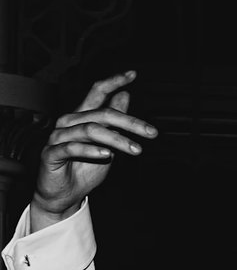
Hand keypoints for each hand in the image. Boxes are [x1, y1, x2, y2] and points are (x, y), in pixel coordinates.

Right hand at [31, 71, 156, 227]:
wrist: (65, 194)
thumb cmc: (85, 168)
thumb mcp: (107, 144)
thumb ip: (114, 121)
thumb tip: (125, 95)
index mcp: (82, 117)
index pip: (96, 93)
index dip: (113, 81)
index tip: (133, 74)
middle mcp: (68, 122)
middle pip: (101, 114)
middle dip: (130, 122)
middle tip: (152, 133)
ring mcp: (58, 137)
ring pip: (90, 130)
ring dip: (116, 139)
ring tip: (136, 150)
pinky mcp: (51, 153)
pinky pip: (72, 147)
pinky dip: (92, 150)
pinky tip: (107, 155)